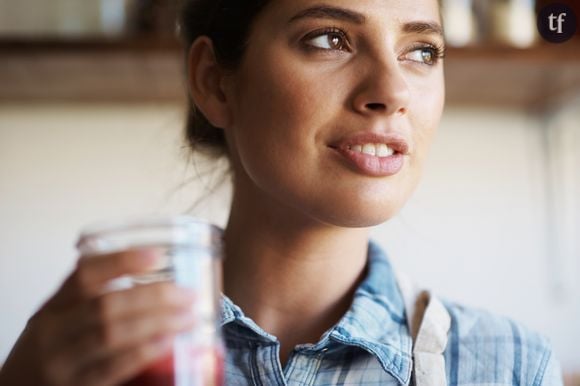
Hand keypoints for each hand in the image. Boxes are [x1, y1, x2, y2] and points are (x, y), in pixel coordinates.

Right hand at [0, 249, 196, 385]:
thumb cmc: (53, 351)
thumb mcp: (62, 320)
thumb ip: (95, 299)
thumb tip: (157, 278)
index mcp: (54, 307)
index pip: (85, 275)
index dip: (122, 261)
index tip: (157, 255)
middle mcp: (54, 331)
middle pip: (106, 304)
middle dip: (154, 296)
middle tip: (187, 293)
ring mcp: (63, 362)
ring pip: (112, 334)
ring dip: (157, 322)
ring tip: (188, 316)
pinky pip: (113, 368)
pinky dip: (143, 352)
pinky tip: (167, 341)